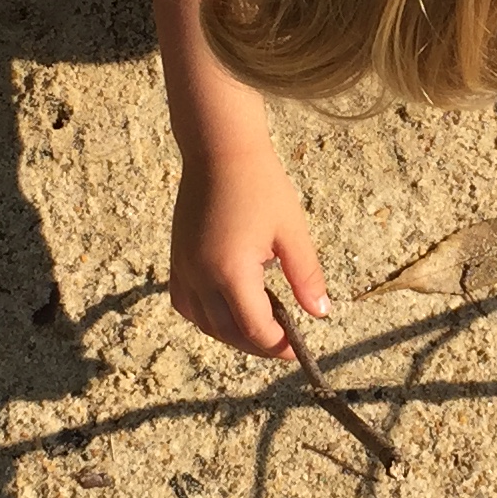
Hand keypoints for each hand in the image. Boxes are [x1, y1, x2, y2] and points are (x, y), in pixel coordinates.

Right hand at [169, 137, 328, 358]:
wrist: (219, 150)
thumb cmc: (260, 185)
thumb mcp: (292, 232)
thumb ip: (306, 277)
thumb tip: (320, 313)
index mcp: (232, 272)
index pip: (255, 328)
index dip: (278, 344)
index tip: (297, 347)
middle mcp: (201, 276)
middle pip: (228, 332)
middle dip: (257, 344)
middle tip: (283, 342)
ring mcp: (184, 268)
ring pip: (204, 322)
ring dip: (231, 333)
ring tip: (259, 325)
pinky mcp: (176, 258)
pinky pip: (186, 303)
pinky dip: (206, 316)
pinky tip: (227, 308)